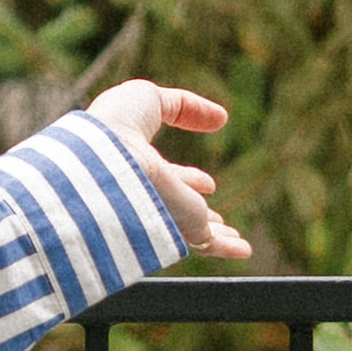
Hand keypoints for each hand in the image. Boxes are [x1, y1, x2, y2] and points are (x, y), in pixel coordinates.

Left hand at [81, 75, 251, 272]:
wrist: (107, 156)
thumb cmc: (118, 122)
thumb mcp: (150, 100)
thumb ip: (184, 106)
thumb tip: (220, 118)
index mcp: (136, 167)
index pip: (165, 177)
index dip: (188, 179)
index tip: (208, 184)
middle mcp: (147, 197)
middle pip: (178, 210)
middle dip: (201, 215)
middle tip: (219, 221)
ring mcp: (160, 217)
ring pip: (192, 232)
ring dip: (216, 236)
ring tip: (236, 240)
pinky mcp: (174, 232)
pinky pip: (205, 244)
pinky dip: (226, 248)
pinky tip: (244, 250)